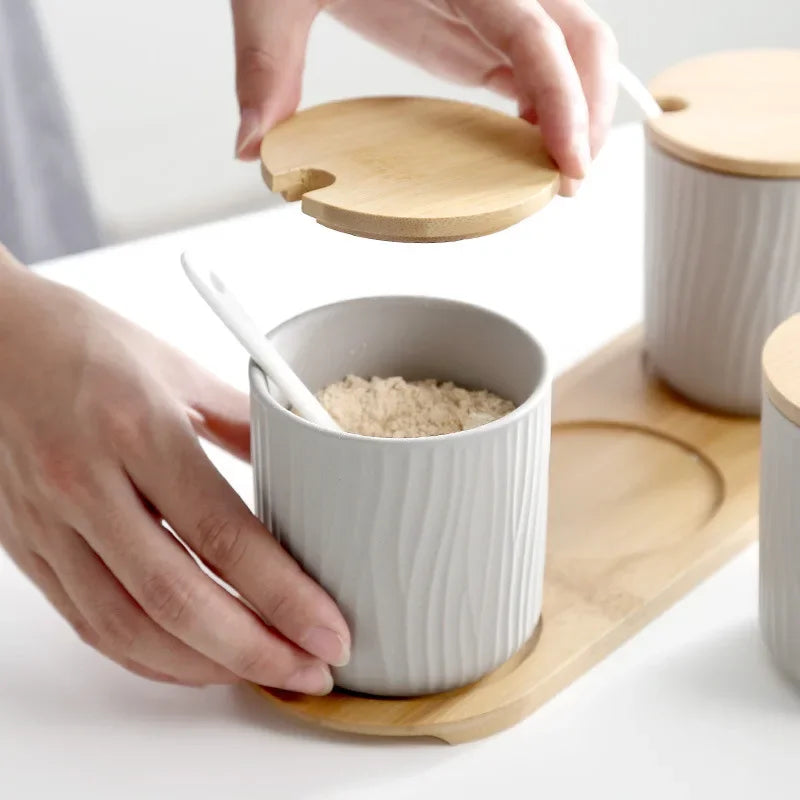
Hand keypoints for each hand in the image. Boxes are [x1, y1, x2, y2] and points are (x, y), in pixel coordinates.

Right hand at [0, 247, 349, 690]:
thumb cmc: (83, 342)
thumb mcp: (177, 368)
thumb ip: (244, 423)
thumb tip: (304, 462)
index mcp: (138, 430)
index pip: (223, 535)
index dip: (284, 596)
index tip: (330, 632)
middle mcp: (88, 485)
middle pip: (177, 599)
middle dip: (255, 650)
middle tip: (312, 671)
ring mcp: (51, 524)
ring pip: (129, 627)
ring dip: (205, 666)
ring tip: (266, 673)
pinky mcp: (30, 548)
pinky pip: (89, 623)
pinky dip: (148, 656)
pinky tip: (194, 661)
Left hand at [231, 0, 617, 194]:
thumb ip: (265, 68)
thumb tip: (251, 147)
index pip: (535, 35)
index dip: (562, 101)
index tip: (567, 161)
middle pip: (579, 39)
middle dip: (590, 111)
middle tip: (570, 182)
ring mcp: (488, 7)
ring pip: (571, 49)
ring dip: (578, 110)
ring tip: (559, 173)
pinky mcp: (476, 28)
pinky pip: (534, 64)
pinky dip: (546, 108)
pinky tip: (530, 145)